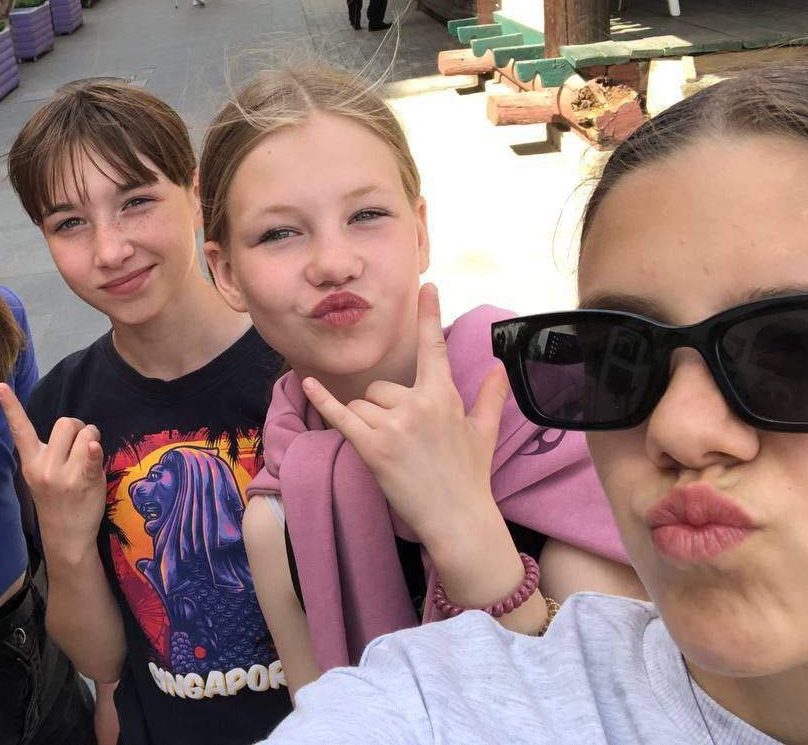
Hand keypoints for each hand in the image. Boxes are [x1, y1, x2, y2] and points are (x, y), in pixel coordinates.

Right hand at [0, 384, 105, 552]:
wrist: (66, 538)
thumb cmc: (56, 501)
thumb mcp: (41, 476)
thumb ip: (50, 451)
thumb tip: (71, 426)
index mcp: (31, 462)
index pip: (20, 430)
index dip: (10, 406)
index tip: (0, 385)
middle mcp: (44, 467)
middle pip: (65, 423)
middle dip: (79, 428)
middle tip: (82, 445)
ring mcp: (64, 476)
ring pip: (86, 434)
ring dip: (94, 440)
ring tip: (91, 458)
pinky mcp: (84, 483)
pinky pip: (92, 460)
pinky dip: (95, 452)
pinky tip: (95, 450)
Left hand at [302, 283, 509, 551]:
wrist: (459, 521)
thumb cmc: (470, 478)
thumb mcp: (483, 432)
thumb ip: (489, 396)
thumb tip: (500, 367)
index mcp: (445, 396)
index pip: (433, 348)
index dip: (428, 315)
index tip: (426, 286)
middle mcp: (419, 405)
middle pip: (381, 387)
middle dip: (385, 409)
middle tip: (405, 441)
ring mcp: (394, 426)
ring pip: (363, 405)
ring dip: (369, 424)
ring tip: (394, 453)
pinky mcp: (372, 448)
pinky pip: (341, 416)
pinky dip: (323, 401)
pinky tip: (307, 384)